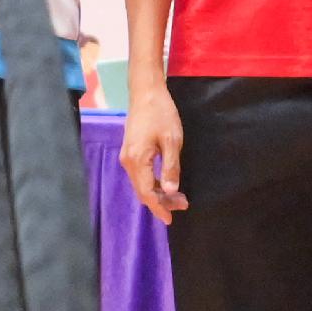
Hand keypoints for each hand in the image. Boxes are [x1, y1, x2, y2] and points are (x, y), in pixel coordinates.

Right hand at [119, 77, 186, 223]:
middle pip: (143, 191)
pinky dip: (153, 183)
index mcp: (137, 160)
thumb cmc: (161, 113)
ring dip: (158, 193)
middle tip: (183, 204)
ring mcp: (127, 157)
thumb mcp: (172, 141)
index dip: (160, 208)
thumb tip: (170, 192)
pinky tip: (165, 183)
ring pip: (141, 184)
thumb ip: (171, 167)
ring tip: (178, 196)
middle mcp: (128, 162)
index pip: (147, 193)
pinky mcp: (130, 152)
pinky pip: (140, 175)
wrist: (146, 92)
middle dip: (162, 202)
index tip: (172, 218)